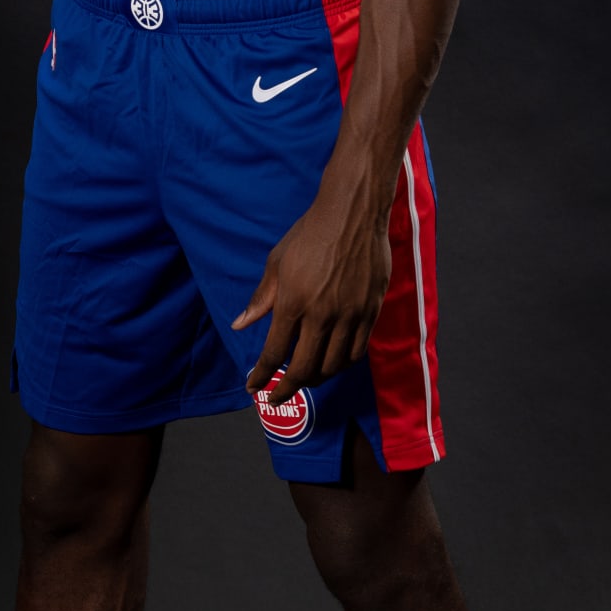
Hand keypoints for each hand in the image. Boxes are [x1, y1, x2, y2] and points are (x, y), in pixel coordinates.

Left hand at [234, 184, 391, 403]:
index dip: (261, 376)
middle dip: (286, 389)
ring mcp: (349, 315)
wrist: (353, 214)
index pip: (274, 353)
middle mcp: (321, 314)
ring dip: (315, 380)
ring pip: (333, 366)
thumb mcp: (277, 263)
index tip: (252, 388)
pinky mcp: (370, 311)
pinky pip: (357, 352)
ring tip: (304, 379)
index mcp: (292, 302)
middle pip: (304, 369)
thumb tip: (240, 326)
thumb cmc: (310, 234)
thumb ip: (261, 299)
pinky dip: (341, 365)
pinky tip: (331, 364)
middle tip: (276, 396)